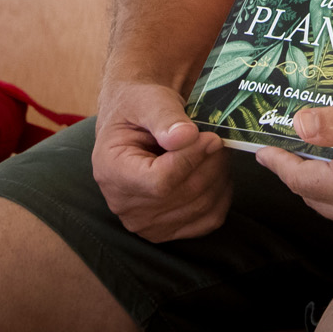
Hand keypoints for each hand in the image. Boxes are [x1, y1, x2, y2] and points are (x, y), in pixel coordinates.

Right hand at [91, 81, 230, 241]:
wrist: (138, 122)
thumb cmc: (139, 108)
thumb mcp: (147, 100)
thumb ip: (165, 117)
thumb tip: (186, 136)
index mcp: (111, 171)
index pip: (160, 181)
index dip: (191, 159)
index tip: (210, 136)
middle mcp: (124, 205)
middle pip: (182, 195)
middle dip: (209, 163)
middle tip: (218, 137)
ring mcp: (145, 224)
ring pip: (200, 207)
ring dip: (219, 175)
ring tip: (216, 149)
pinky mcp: (168, 231)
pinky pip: (209, 219)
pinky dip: (221, 194)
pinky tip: (216, 170)